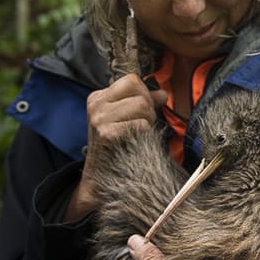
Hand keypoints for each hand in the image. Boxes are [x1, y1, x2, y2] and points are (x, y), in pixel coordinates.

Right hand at [64, 75, 167, 221]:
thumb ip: (144, 103)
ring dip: (147, 122)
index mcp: (98, 97)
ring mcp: (99, 118)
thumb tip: (163, 93)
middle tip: (140, 126)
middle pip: (140, 93)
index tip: (141, 111)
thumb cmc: (117, 146)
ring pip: (142, 106)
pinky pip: (141, 125)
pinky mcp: (106, 133)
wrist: (99, 179)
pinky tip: (134, 143)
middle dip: (148, 110)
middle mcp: (96, 104)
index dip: (144, 94)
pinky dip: (144, 134)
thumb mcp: (127, 118)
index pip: (132, 80)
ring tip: (137, 134)